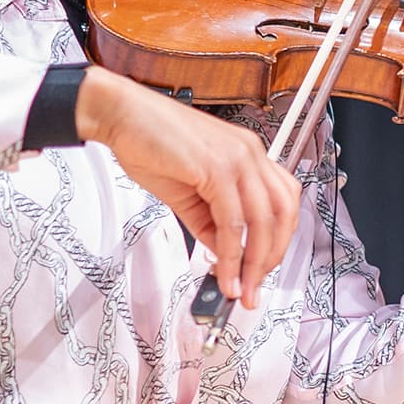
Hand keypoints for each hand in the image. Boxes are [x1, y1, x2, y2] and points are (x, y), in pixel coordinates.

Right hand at [77, 66, 301, 308]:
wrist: (121, 116)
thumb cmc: (150, 143)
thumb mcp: (188, 194)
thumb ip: (211, 224)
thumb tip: (227, 255)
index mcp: (248, 155)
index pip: (282, 202)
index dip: (277, 240)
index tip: (260, 270)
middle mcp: (250, 153)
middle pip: (283, 213)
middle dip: (271, 257)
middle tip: (253, 287)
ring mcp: (237, 158)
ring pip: (262, 220)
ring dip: (254, 262)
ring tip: (239, 288)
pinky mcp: (218, 167)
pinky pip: (233, 221)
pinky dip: (230, 253)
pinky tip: (222, 271)